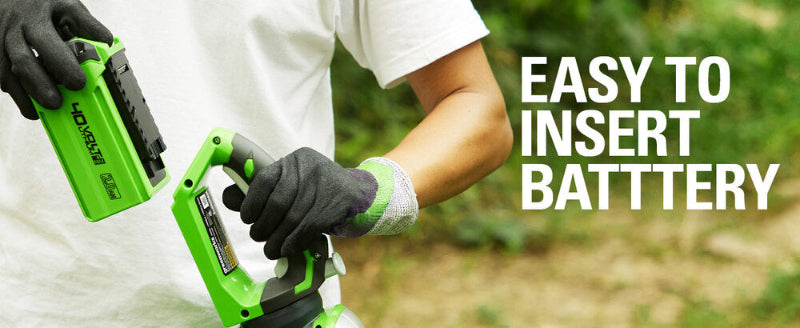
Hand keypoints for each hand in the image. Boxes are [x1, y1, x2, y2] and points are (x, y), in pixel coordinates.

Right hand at [0, 0, 111, 118]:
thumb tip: (106, 42)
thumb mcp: (65, 6)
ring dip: (27, 94)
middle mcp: (15, 30)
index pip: (48, 41)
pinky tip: (32, 108)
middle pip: (23, 60)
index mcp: (37, 17)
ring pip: (7, 72)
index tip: (79, 83)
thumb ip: (85, 24)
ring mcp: (1, 42)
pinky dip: (17, 95)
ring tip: (46, 111)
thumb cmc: (44, 6)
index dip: (62, 64)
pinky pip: (1, 78)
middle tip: (58, 102)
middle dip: (41, 84)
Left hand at [222, 147, 378, 259]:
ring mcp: (326, 184)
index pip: (265, 179)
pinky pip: (308, 227)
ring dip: (277, 239)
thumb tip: (228, 198)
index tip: (246, 217)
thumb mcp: (294, 184)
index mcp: (296, 159)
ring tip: (270, 249)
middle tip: (258, 236)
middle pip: (278, 202)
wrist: (363, 196)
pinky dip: (294, 242)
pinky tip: (287, 249)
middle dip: (264, 224)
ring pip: (292, 218)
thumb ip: (263, 190)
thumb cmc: (319, 193)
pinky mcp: (338, 204)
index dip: (251, 202)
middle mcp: (310, 167)